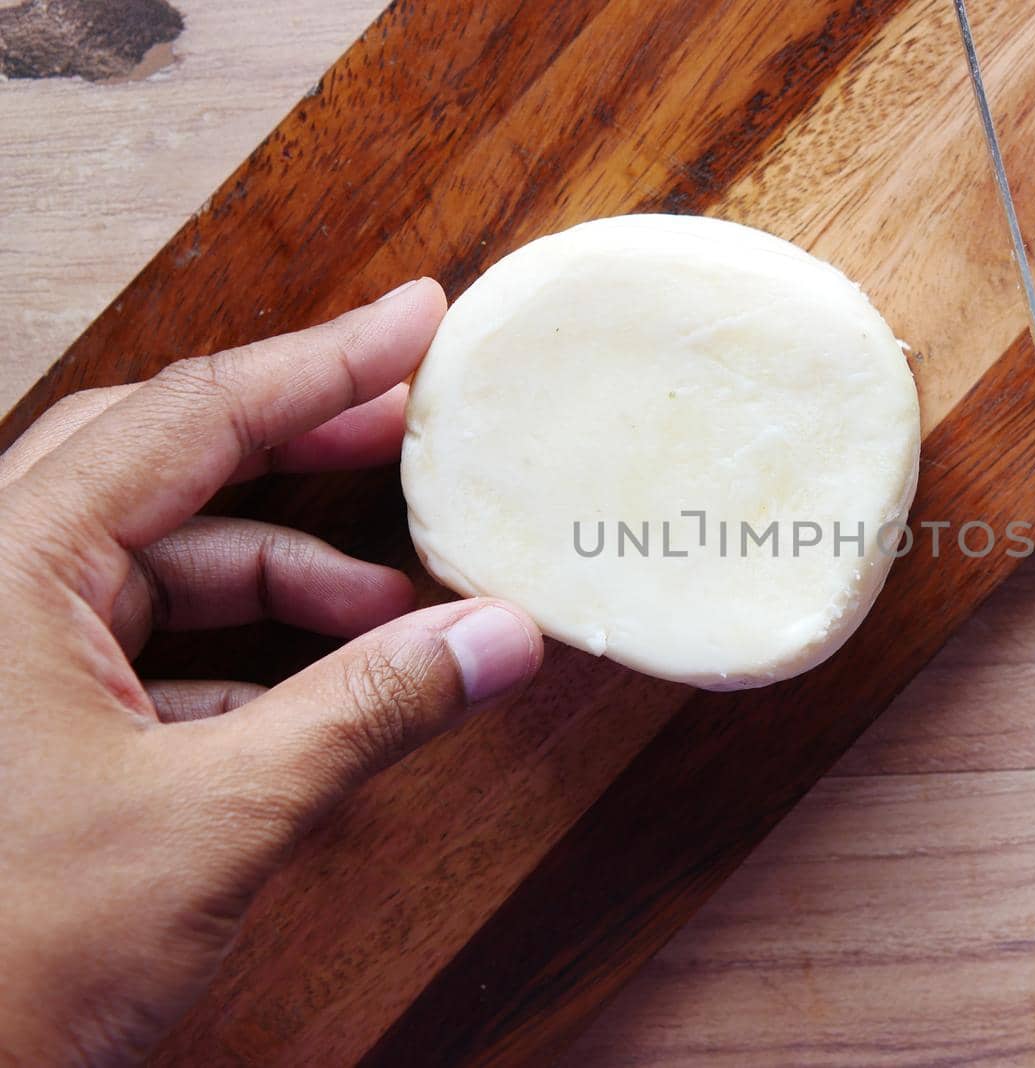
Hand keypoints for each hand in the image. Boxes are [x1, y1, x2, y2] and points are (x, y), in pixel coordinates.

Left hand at [0, 281, 542, 1064]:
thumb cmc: (1, 959)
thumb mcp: (214, 819)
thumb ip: (367, 712)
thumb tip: (498, 640)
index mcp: (5, 566)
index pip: (193, 418)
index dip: (322, 364)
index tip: (416, 321)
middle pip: (165, 461)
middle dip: (300, 446)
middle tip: (411, 428)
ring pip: (156, 560)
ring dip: (282, 580)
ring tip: (394, 612)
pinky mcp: (13, 712)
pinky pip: (137, 640)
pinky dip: (236, 656)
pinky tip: (314, 696)